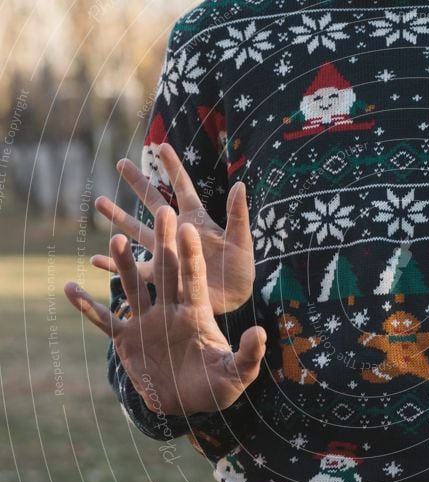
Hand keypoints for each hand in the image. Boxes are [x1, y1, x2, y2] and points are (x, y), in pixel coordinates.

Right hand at [64, 207, 266, 415]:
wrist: (190, 403)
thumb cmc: (219, 386)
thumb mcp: (239, 372)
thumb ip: (249, 353)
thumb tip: (261, 333)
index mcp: (197, 312)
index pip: (194, 278)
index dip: (191, 255)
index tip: (189, 228)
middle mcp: (171, 309)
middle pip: (166, 270)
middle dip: (164, 243)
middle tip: (163, 211)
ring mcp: (147, 321)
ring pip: (133, 287)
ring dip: (124, 264)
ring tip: (118, 237)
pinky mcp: (126, 338)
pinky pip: (104, 319)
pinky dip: (87, 306)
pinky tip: (70, 287)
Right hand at [92, 144, 253, 314]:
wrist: (234, 299)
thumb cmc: (241, 269)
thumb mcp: (242, 240)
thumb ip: (238, 214)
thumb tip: (239, 184)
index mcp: (198, 220)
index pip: (183, 188)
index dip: (173, 167)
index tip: (162, 145)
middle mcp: (177, 232)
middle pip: (154, 202)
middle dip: (138, 182)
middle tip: (121, 162)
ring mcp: (166, 253)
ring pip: (136, 231)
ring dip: (118, 217)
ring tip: (99, 201)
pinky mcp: (159, 276)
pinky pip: (132, 269)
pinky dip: (114, 263)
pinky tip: (95, 257)